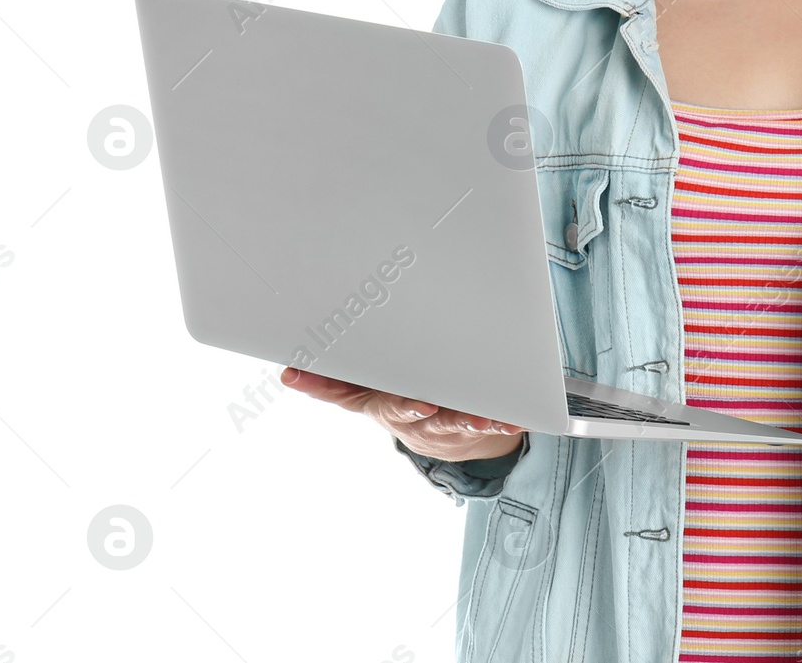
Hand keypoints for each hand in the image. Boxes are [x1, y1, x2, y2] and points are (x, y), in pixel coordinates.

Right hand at [280, 367, 525, 463]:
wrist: (440, 429)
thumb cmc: (398, 393)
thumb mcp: (363, 387)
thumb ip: (331, 380)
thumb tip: (287, 371)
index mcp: (375, 399)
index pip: (346, 392)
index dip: (327, 387)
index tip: (325, 381)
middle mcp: (402, 414)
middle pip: (404, 411)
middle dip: (414, 408)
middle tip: (425, 405)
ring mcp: (435, 423)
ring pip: (449, 423)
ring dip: (466, 421)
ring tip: (482, 419)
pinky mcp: (464, 425)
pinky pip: (482, 423)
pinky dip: (499, 421)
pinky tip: (514, 418)